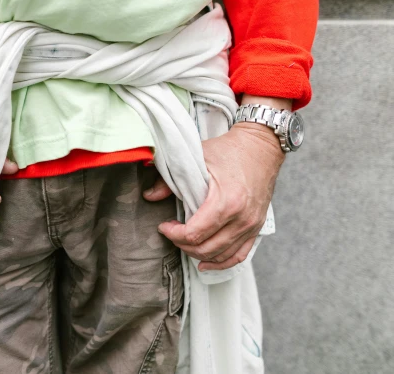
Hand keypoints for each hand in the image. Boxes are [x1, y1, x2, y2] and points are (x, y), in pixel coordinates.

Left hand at [143, 97, 287, 270]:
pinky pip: (238, 255)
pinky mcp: (257, 228)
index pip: (195, 233)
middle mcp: (241, 218)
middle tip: (171, 233)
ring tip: (183, 243)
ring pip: (220, 255)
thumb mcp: (196, 159)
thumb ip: (169, 180)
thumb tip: (149, 196)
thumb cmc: (228, 151)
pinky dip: (221, 263)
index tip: (164, 226)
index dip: (174, 234)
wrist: (260, 148)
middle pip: (206, 248)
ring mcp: (251, 225)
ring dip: (198, 254)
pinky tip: (205, 263)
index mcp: (226, 202)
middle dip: (182, 245)